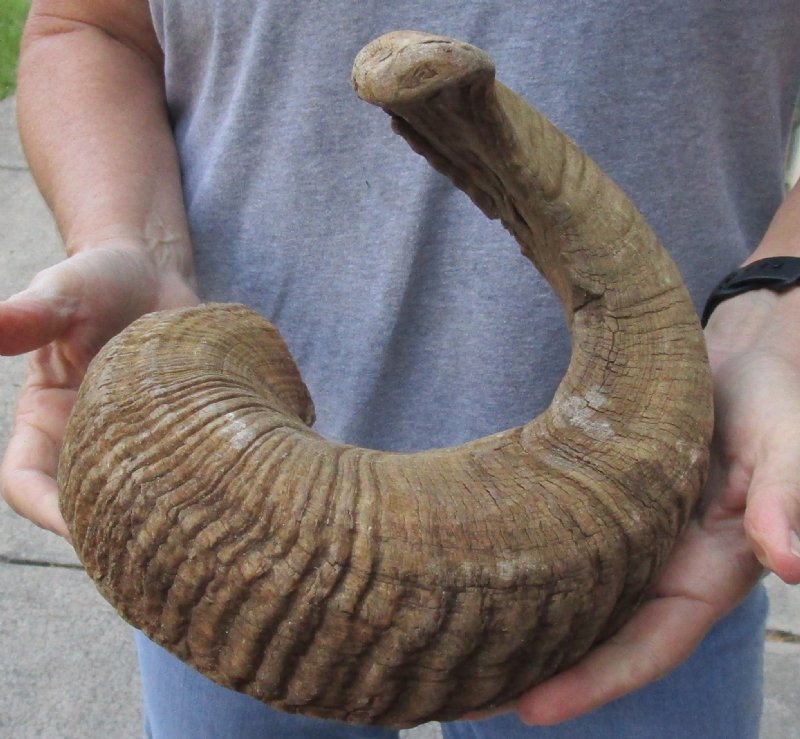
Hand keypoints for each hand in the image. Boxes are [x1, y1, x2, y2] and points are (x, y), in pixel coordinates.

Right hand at [0, 241, 198, 537]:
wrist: (153, 274)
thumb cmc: (99, 280)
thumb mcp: (63, 292)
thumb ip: (31, 314)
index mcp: (44, 419)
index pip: (26, 482)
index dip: (45, 511)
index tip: (79, 530)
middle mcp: (85, 440)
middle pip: (87, 504)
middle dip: (113, 530)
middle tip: (156, 545)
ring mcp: (135, 440)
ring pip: (139, 497)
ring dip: (161, 516)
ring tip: (198, 531)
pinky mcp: (178, 432)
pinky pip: (184, 470)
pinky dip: (201, 486)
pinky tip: (232, 493)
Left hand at [467, 289, 799, 725]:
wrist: (745, 362)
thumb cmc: (775, 405)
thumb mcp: (786, 450)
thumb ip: (784, 502)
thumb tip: (789, 561)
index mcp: (705, 575)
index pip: (645, 648)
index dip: (592, 684)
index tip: (530, 711)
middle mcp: (661, 570)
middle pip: (593, 640)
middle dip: (535, 674)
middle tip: (457, 698)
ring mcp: (630, 542)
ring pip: (571, 603)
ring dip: (519, 630)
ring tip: (449, 653)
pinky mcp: (605, 510)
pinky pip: (562, 553)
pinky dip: (525, 576)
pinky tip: (478, 581)